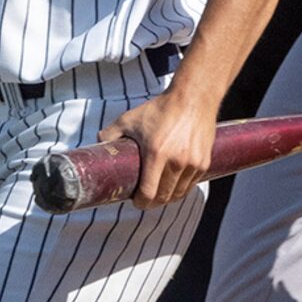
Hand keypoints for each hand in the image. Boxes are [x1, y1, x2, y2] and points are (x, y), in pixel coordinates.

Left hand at [97, 84, 216, 207]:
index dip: (140, 202)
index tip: (136, 201)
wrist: (193, 98)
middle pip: (164, 197)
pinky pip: (191, 185)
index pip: (149, 193)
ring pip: (179, 194)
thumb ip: (110, 133)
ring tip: (159, 193)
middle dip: (152, 203)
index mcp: (156, 153)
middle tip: (145, 199)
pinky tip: (173, 184)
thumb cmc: (160, 109)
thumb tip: (97, 143)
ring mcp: (192, 163)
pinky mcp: (204, 162)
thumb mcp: (130, 119)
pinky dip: (181, 188)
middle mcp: (176, 162)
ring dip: (167, 197)